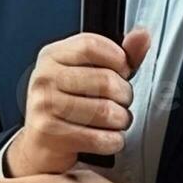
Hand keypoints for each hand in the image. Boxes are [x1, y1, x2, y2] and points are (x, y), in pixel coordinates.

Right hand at [6, 29, 150, 176]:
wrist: (40, 146)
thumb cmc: (68, 107)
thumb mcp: (88, 74)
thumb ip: (119, 56)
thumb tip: (142, 35)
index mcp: (52, 56)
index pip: (91, 45)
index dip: (117, 59)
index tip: (122, 71)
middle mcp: (44, 78)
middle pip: (105, 80)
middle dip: (124, 95)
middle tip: (121, 102)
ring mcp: (44, 106)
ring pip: (105, 111)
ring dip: (121, 121)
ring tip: (116, 121)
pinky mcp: (49, 134)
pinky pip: (99, 138)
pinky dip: (112, 141)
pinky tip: (107, 138)